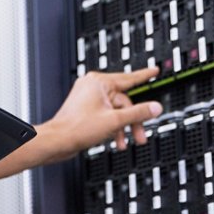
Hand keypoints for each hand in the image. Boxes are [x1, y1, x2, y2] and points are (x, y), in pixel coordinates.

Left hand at [45, 68, 162, 156]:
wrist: (58, 140)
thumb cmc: (77, 127)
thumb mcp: (115, 120)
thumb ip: (138, 113)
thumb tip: (154, 107)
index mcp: (99, 82)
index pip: (129, 77)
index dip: (144, 75)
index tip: (153, 71)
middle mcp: (93, 86)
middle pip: (124, 101)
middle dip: (133, 120)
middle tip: (140, 134)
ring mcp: (88, 97)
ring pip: (115, 110)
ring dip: (123, 126)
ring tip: (125, 142)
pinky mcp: (86, 108)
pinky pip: (106, 114)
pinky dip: (113, 126)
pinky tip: (115, 140)